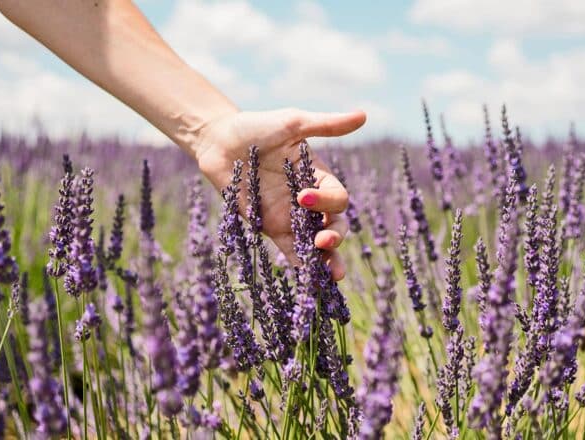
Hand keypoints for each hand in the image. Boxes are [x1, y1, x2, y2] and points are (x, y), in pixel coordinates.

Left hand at [191, 108, 365, 280]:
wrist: (220, 141)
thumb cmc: (258, 127)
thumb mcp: (293, 123)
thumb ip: (327, 125)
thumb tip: (364, 115)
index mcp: (319, 177)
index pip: (337, 199)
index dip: (328, 203)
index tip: (303, 197)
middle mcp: (309, 201)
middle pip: (335, 226)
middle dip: (335, 237)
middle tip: (324, 240)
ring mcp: (291, 217)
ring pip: (316, 245)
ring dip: (326, 260)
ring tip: (333, 275)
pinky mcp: (270, 228)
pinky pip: (291, 251)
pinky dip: (301, 265)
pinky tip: (308, 280)